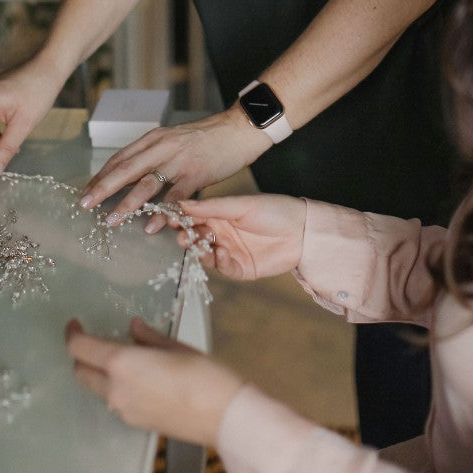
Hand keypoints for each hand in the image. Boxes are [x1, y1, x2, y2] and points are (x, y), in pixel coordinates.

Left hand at [66, 316, 241, 446]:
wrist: (224, 417)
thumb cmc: (204, 375)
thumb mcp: (176, 346)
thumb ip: (148, 337)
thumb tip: (133, 328)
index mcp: (122, 364)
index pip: (80, 348)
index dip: (72, 333)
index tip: (75, 323)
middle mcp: (115, 389)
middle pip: (80, 372)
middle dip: (81, 355)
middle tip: (94, 340)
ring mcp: (123, 410)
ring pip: (97, 388)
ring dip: (99, 373)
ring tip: (123, 358)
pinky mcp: (135, 424)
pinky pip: (115, 401)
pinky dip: (116, 387)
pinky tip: (139, 378)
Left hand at [79, 106, 265, 229]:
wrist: (238, 129)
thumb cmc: (207, 139)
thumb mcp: (175, 141)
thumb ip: (156, 157)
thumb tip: (135, 180)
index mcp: (154, 139)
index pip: (120, 158)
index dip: (101, 176)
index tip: (85, 191)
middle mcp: (162, 147)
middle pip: (126, 169)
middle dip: (102, 188)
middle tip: (85, 204)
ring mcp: (178, 160)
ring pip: (146, 183)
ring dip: (126, 203)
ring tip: (111, 220)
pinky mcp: (196, 173)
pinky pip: (175, 196)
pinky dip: (161, 212)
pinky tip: (151, 225)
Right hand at [171, 194, 306, 280]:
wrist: (303, 231)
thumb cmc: (274, 210)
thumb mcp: (241, 205)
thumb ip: (211, 206)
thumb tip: (182, 203)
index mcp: (220, 214)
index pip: (193, 217)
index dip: (181, 219)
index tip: (169, 219)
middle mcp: (222, 233)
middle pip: (196, 237)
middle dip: (187, 237)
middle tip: (183, 236)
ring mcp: (230, 251)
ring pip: (205, 254)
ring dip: (200, 250)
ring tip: (200, 245)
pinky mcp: (240, 268)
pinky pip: (222, 268)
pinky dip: (217, 261)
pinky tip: (220, 252)